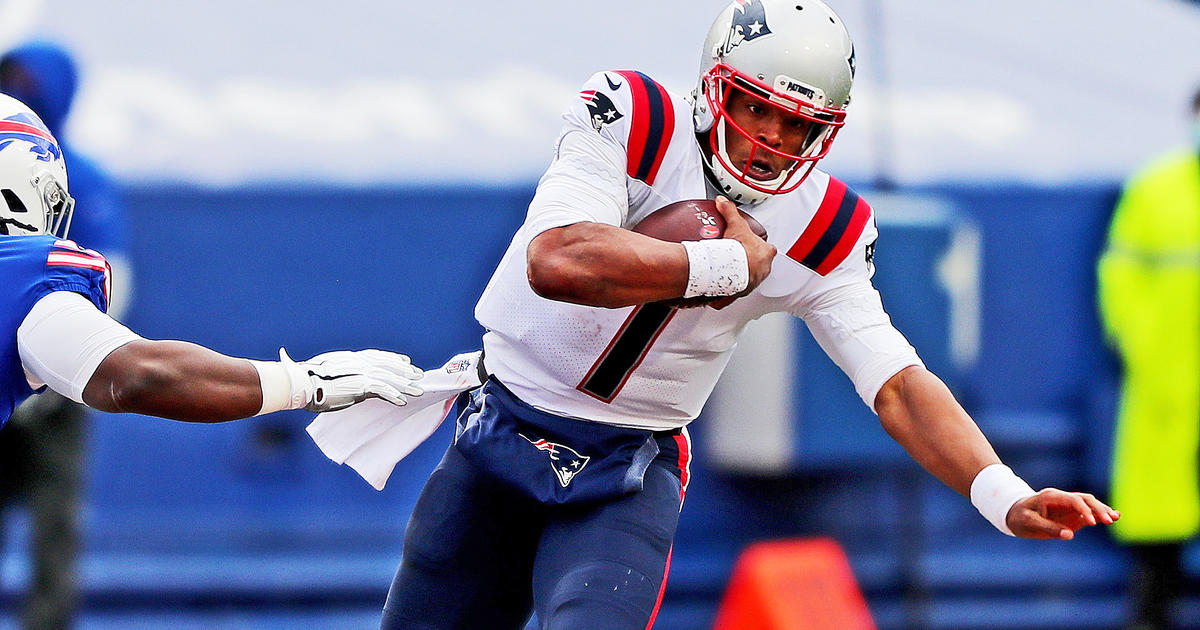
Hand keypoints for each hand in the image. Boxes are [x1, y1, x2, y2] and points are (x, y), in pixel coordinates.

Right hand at [281, 348, 423, 411]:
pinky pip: (382, 390)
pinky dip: (393, 395)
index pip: (378, 356)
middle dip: (405, 372)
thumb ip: (340, 372)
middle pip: (387, 366)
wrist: (301, 383)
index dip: (393, 359)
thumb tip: (350, 379)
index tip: (406, 362)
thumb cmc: (307, 379)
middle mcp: (359, 362)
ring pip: (389, 378)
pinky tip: (402, 402)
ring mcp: (360, 372)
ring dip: (405, 385)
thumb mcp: (327, 372)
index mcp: (352, 358)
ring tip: (418, 391)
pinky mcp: (360, 384)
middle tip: (419, 376)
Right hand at [713, 195, 774, 298]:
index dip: (760, 246)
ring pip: (750, 278)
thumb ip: (730, 211)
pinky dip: (731, 288)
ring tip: (727, 270)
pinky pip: (737, 290)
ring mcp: (754, 281)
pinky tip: (722, 283)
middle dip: (750, 262)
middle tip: (736, 257)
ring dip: (741, 275)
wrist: (729, 271)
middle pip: (760, 264)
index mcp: (767, 253)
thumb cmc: (739, 252)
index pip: (768, 249)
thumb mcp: (736, 225)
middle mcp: (764, 269)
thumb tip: (723, 202)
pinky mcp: (742, 291)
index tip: (749, 244)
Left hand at [1006, 488, 1119, 539]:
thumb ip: (1049, 528)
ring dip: (1102, 510)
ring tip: (1115, 518)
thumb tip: (1070, 535)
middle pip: (1085, 499)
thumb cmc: (1019, 517)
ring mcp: (1068, 506)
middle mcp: (1062, 499)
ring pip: (1089, 504)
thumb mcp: (1029, 523)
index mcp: (1051, 497)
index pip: (1073, 500)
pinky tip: (1114, 517)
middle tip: (1109, 520)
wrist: (1013, 514)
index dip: (1084, 509)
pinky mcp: (1071, 515)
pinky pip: (1088, 513)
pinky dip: (1100, 515)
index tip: (1092, 522)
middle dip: (1098, 509)